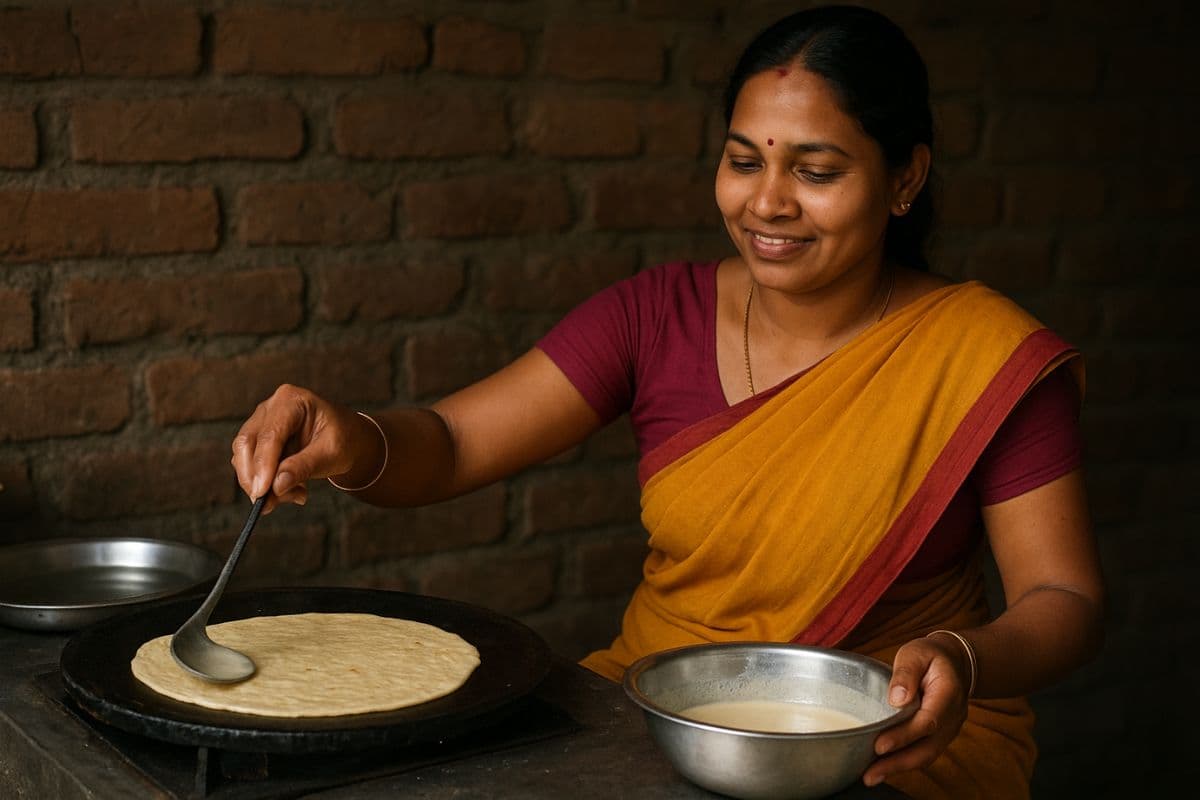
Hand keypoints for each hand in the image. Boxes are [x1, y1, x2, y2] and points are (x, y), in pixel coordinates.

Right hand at [230, 384, 373, 512]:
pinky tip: (292, 489)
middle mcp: (270, 408)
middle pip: (247, 444)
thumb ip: (304, 467)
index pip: (270, 434)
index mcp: (291, 400)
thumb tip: (276, 486)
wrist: (346, 439)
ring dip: (262, 484)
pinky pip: (250, 465)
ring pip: (243, 457)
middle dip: (255, 478)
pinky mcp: (257, 440)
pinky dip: (266, 483)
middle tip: (269, 505)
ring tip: (296, 495)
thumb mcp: (331, 454)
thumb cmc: (342, 440)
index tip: (262, 493)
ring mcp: (260, 422)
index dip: (263, 465)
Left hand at [861, 634, 971, 786]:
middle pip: (927, 747)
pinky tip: (882, 768)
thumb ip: (906, 672)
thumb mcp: (917, 653)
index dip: (904, 736)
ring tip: (870, 776)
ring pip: (925, 755)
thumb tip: (897, 699)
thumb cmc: (931, 656)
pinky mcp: (938, 736)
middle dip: (898, 763)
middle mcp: (952, 717)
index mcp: (948, 694)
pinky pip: (923, 753)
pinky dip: (903, 762)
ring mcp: (948, 730)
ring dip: (898, 768)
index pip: (928, 721)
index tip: (880, 746)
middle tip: (870, 773)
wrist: (954, 662)